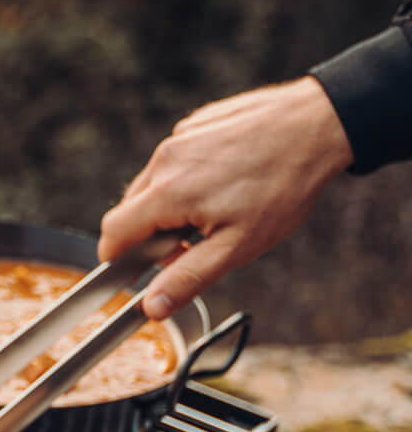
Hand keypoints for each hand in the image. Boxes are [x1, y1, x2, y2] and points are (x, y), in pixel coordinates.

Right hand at [98, 77, 353, 319]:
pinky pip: (173, 161)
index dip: (117, 258)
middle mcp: (164, 160)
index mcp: (167, 193)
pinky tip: (223, 182)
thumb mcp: (237, 247)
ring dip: (167, 206)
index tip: (135, 269)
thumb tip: (151, 308)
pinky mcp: (194, 124)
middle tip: (190, 245)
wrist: (319, 124)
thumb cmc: (283, 186)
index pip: (112, 233)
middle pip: (129, 210)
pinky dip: (185, 178)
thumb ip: (187, 278)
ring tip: (212, 212)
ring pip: (151, 185)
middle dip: (148, 235)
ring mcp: (178, 138)